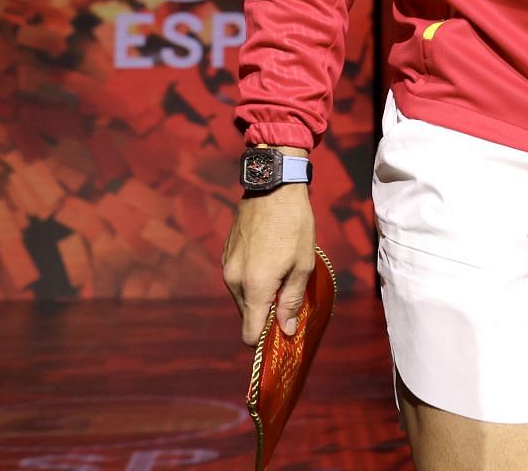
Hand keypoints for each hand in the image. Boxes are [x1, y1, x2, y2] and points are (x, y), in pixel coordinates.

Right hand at [222, 178, 315, 344]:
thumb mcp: (302, 265)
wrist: (272, 187)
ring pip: (242, 298)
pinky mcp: (225, 254)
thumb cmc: (294, 225)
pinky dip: (251, 280)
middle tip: (288, 296)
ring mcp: (227, 266)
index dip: (265, 339)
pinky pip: (237, 280)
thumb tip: (286, 331)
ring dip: (259, 295)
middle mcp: (234, 280)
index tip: (281, 331)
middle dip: (265, 314)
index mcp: (255, 286)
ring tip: (280, 272)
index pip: (250, 334)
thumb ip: (291, 301)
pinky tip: (268, 259)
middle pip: (247, 316)